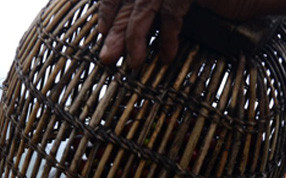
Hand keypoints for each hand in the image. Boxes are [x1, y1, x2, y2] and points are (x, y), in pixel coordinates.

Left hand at [98, 0, 285, 67]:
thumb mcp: (182, 2)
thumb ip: (156, 8)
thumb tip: (128, 32)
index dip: (108, 11)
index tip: (102, 35)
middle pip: (129, 1)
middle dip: (115, 32)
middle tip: (107, 59)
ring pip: (144, 8)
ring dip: (135, 39)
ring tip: (135, 64)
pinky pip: (171, 12)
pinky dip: (168, 36)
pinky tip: (168, 56)